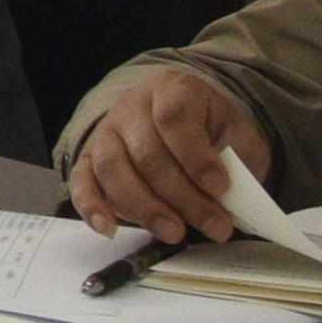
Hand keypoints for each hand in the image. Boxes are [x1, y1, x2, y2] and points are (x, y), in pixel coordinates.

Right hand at [64, 63, 271, 244]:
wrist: (179, 118)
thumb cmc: (210, 130)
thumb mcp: (237, 133)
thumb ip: (240, 159)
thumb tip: (234, 197)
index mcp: (172, 89)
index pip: (174, 117)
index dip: (196, 156)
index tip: (221, 187)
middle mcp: (131, 106)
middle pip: (147, 154)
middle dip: (183, 197)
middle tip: (216, 227)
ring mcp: (106, 132)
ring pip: (113, 170)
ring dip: (145, 208)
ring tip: (176, 234)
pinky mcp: (88, 158)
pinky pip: (81, 181)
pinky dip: (91, 207)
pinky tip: (110, 229)